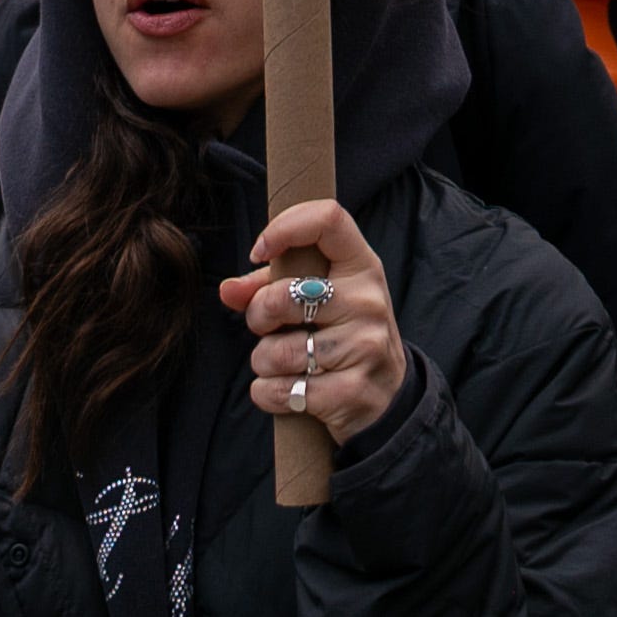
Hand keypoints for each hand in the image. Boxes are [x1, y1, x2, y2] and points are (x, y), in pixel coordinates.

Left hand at [227, 199, 406, 442]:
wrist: (388, 396)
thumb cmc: (343, 335)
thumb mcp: (321, 301)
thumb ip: (269, 286)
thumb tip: (227, 290)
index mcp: (362, 267)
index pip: (327, 220)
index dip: (283, 228)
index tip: (260, 252)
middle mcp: (368, 301)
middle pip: (282, 296)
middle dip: (257, 316)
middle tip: (266, 327)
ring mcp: (363, 347)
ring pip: (276, 351)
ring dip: (264, 362)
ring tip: (283, 364)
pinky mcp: (351, 390)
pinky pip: (280, 390)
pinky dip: (269, 394)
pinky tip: (288, 390)